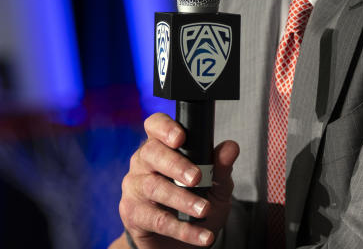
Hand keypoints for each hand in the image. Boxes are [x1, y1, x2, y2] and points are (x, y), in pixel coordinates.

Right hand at [117, 112, 238, 247]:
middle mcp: (143, 162)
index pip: (155, 125)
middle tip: (197, 178)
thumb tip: (231, 147)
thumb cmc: (194, 206)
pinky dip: (183, 229)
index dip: (165, 128)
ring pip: (153, 187)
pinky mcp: (132, 213)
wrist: (178, 244)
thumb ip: (220, 168)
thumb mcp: (214, 187)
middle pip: (152, 153)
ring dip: (182, 199)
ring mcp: (134, 187)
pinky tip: (201, 235)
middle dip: (176, 164)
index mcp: (161, 146)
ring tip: (204, 210)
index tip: (181, 138)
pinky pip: (156, 219)